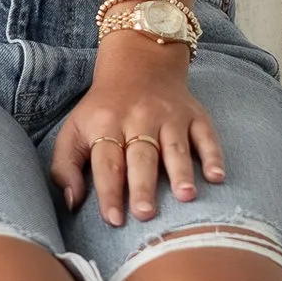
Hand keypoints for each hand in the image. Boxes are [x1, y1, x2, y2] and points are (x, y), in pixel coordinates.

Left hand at [49, 33, 225, 226]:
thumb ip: (65, 167)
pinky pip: (206, 134)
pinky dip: (213, 154)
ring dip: (181, 171)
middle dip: (143, 185)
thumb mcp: (74, 130)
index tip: (114, 219)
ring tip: (186, 196)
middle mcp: (139, 118)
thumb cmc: (103, 108)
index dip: (109, 191)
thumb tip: (72, 203)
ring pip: (175, 147)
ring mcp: (169, 116)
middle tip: (145, 213)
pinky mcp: (194, 114)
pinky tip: (216, 176)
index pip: (107, 162)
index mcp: (106, 124)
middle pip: (141, 156)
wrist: (139, 61)